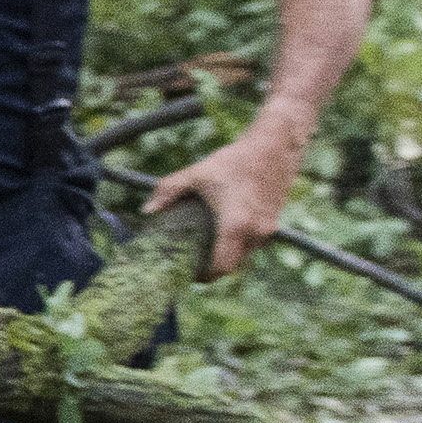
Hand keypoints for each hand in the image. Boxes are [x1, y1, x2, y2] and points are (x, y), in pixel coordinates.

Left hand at [145, 124, 304, 278]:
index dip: (203, 276)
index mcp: (236, 225)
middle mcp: (255, 232)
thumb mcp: (197, 173)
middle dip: (212, 269)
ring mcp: (268, 229)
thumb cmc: (236, 160)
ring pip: (245, 256)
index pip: (221, 267)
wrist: (275, 146)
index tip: (188, 273)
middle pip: (232, 266)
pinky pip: (254, 244)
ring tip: (206, 248)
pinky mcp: (274, 222)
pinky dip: (239, 245)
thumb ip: (168, 191)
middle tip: (193, 263)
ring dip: (227, 256)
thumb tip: (146, 210)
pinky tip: (224, 233)